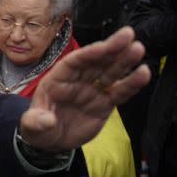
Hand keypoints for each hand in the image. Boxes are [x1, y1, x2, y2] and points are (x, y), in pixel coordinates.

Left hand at [18, 26, 150, 151]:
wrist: (50, 142)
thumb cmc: (37, 128)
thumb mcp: (32, 126)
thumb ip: (36, 121)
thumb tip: (47, 120)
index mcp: (57, 79)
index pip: (74, 62)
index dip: (89, 53)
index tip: (105, 46)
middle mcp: (76, 81)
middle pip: (95, 62)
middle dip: (111, 48)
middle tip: (128, 34)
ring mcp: (92, 91)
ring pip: (110, 73)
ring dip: (124, 61)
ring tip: (138, 49)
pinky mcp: (104, 104)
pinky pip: (119, 92)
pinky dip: (131, 84)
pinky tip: (144, 73)